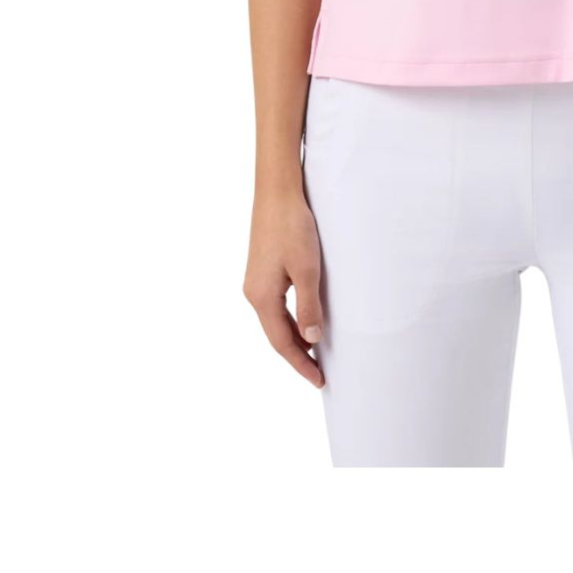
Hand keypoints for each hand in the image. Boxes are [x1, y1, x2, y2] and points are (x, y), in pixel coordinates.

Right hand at [243, 186, 326, 387]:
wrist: (276, 192)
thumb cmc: (292, 227)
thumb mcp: (306, 269)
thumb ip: (309, 307)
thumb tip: (311, 340)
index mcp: (261, 297)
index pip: (282, 343)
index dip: (301, 363)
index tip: (319, 380)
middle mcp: (253, 293)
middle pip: (276, 335)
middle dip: (297, 356)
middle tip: (319, 374)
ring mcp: (255, 282)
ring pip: (275, 321)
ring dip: (294, 338)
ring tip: (315, 353)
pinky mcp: (262, 270)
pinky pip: (275, 306)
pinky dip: (290, 320)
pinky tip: (303, 320)